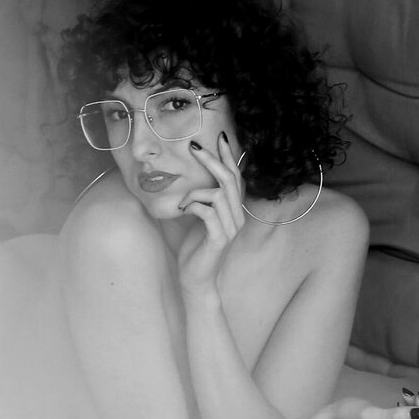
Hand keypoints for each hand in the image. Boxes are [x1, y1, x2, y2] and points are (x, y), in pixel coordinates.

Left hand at [175, 131, 245, 297]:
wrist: (195, 281)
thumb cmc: (193, 249)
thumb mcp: (197, 219)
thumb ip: (200, 200)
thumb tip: (188, 177)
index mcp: (234, 211)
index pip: (236, 177)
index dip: (229, 156)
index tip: (220, 137)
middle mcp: (237, 217)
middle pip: (229, 179)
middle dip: (211, 160)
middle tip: (193, 147)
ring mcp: (230, 229)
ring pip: (217, 193)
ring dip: (194, 192)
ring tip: (181, 203)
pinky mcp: (219, 239)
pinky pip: (207, 211)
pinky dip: (192, 205)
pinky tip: (181, 211)